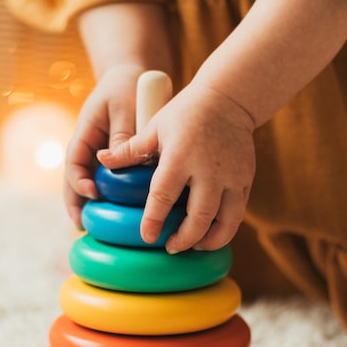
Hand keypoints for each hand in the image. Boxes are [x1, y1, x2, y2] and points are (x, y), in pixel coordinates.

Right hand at [63, 64, 146, 227]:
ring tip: (90, 230)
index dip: (79, 180)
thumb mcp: (124, 106)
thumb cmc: (126, 87)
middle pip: (73, 179)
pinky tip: (111, 217)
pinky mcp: (112, 161)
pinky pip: (105, 183)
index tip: (93, 193)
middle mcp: (88, 148)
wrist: (131, 76)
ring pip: (86, 184)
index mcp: (85, 133)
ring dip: (87, 206)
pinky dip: (105, 199)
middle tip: (81, 226)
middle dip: (75, 203)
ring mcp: (98, 156)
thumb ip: (122, 133)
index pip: (74, 161)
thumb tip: (118, 163)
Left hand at [98, 79, 255, 252]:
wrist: (229, 99)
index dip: (154, 221)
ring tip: (194, 246)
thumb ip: (129, 150)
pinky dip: (224, 230)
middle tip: (171, 247)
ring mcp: (233, 177)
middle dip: (185, 239)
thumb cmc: (185, 113)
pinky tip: (210, 233)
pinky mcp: (246, 180)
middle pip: (199, 218)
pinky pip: (238, 214)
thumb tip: (100, 161)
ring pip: (225, 223)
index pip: (164, 196)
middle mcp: (209, 170)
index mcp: (180, 156)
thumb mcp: (155, 127)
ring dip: (209, 240)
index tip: (147, 237)